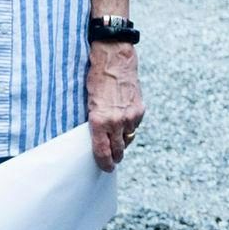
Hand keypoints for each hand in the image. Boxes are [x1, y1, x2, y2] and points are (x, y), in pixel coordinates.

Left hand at [86, 42, 141, 169]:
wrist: (114, 61)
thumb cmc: (96, 81)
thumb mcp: (89, 104)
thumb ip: (95, 123)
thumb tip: (99, 137)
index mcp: (99, 122)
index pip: (103, 152)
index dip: (104, 163)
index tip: (106, 168)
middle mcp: (116, 122)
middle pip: (119, 150)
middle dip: (116, 157)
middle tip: (113, 160)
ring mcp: (130, 117)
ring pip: (128, 138)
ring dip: (124, 139)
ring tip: (118, 136)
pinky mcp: (139, 110)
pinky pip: (135, 125)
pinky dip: (130, 125)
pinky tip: (124, 117)